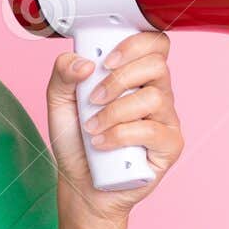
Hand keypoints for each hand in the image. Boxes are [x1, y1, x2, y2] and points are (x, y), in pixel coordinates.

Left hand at [46, 30, 184, 225]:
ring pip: (153, 98)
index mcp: (137, 75)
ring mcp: (166, 119)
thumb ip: (63, 72)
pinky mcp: (170, 145)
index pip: (155, 44)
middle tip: (93, 99)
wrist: (80, 184)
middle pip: (157, 65)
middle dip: (119, 79)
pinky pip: (152, 131)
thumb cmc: (76, 141)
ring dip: (114, 112)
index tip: (105, 60)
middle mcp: (157, 93)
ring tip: (92, 128)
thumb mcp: (59, 101)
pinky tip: (102, 144)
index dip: (135, 44)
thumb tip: (85, 62)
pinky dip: (121, 135)